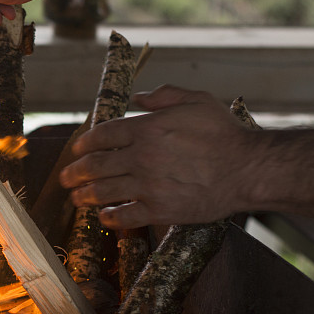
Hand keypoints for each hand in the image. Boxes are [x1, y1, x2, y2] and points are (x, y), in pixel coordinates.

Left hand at [59, 85, 256, 228]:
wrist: (248, 169)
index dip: (84, 144)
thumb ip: (164, 95)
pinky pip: (125, 216)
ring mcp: (149, 184)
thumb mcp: (196, 101)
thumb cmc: (224, 134)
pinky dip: (110, 218)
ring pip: (104, 191)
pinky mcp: (160, 209)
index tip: (77, 150)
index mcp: (146, 128)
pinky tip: (104, 217)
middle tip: (65, 178)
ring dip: (84, 196)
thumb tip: (138, 97)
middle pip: (95, 165)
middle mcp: (142, 156)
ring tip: (76, 199)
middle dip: (74, 172)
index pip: (102, 136)